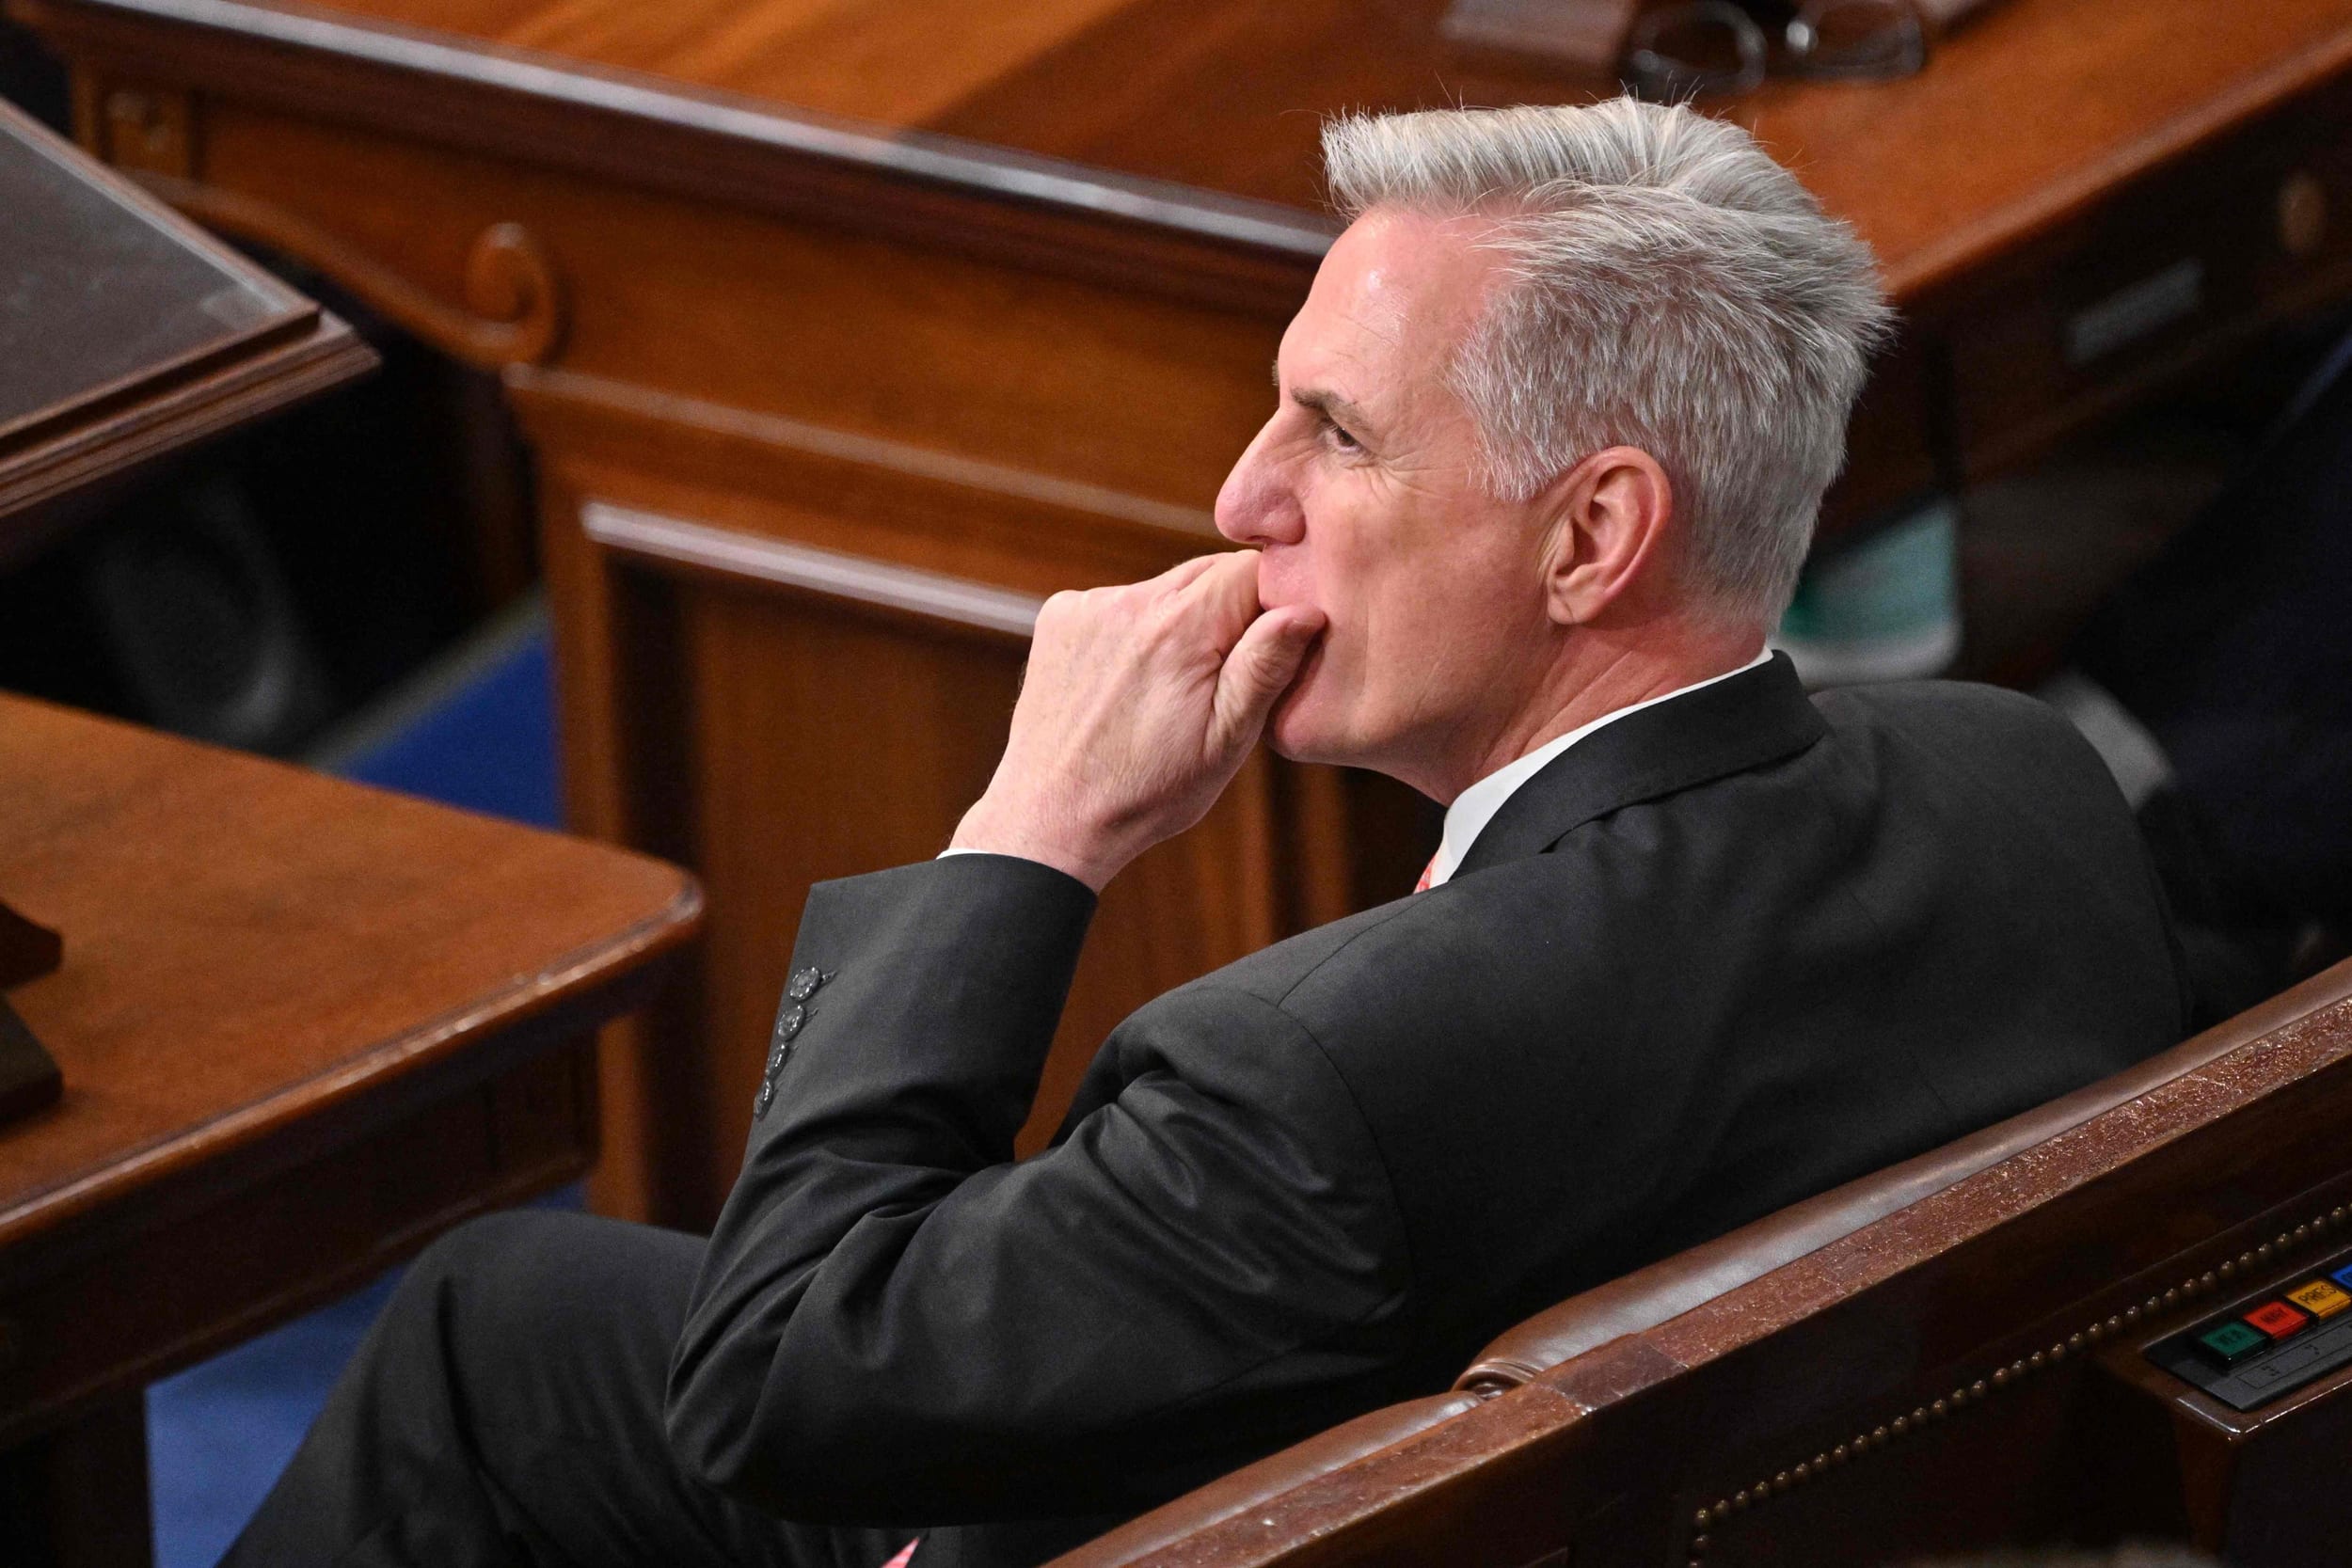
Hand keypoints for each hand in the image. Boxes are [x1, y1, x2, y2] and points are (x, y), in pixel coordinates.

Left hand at [950, 552, 1325, 890]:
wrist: (1051, 816)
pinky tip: (1127, 686)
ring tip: (1167, 692)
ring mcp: (1088, 604)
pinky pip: (1120, 604)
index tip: (1268, 650)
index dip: (1273, 602)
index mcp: (1181, 627)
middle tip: (1219, 681)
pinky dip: (1135, 631)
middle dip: (1228, 613)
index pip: (1252, 568)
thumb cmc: (1146, 792)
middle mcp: (1131, 600)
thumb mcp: (1226, 742)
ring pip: (1164, 589)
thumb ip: (1266, 668)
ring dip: (1180, 623)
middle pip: (1209, 572)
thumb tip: (1305, 608)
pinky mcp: (1059, 617)